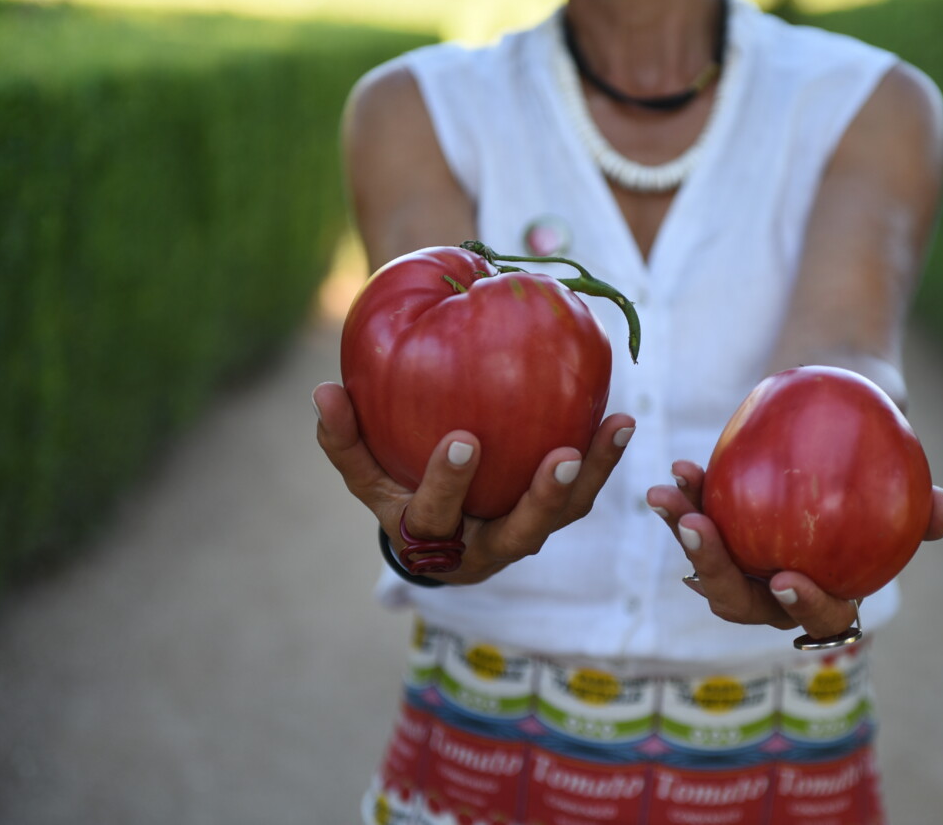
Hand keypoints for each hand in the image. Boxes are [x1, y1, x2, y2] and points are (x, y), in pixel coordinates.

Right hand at [313, 382, 635, 583]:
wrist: (436, 534)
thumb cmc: (394, 490)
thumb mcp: (364, 473)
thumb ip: (343, 438)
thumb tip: (323, 391)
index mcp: (430, 541)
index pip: (436, 518)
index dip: (448, 486)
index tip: (462, 441)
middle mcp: (484, 549)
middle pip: (520, 535)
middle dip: (542, 499)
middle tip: (563, 457)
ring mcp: (524, 536)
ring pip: (564, 516)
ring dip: (593, 475)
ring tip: (615, 426)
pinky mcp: (554, 517)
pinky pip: (583, 492)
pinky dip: (604, 459)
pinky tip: (620, 418)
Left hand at [646, 461, 942, 640]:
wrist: (839, 433)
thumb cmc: (880, 465)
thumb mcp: (904, 479)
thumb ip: (922, 503)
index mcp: (831, 594)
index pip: (821, 617)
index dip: (805, 608)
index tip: (787, 580)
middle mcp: (778, 591)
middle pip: (741, 602)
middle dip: (714, 572)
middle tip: (698, 531)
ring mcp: (742, 566)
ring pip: (706, 566)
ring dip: (684, 536)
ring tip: (666, 494)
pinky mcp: (717, 534)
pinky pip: (694, 524)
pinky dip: (684, 501)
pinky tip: (679, 470)